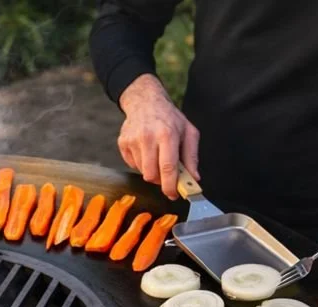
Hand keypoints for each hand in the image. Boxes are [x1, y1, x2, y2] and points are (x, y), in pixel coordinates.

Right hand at [117, 74, 199, 199]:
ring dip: (151, 170)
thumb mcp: (188, 132)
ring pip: (142, 172)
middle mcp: (148, 137)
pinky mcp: (123, 143)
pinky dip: (141, 163)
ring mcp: (133, 140)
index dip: (170, 186)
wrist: (145, 101)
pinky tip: (145, 151)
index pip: (167, 168)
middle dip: (160, 180)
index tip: (174, 194)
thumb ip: (191, 157)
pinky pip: (133, 165)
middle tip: (166, 175)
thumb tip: (194, 178)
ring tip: (156, 155)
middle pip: (151, 175)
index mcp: (167, 134)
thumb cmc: (169, 118)